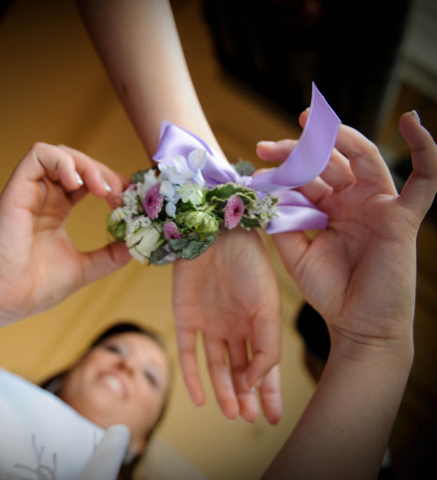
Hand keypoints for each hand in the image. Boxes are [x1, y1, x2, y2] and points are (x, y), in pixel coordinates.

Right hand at [0, 143, 130, 327]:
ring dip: (88, 165)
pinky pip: (38, 154)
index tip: (130, 200)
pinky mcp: (16, 189)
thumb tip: (136, 247)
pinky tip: (78, 184)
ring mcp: (29, 192)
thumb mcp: (84, 268)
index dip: (111, 183)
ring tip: (102, 190)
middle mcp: (43, 197)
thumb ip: (109, 256)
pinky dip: (63, 161)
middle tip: (121, 196)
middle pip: (78, 164)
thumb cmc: (36, 287)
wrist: (6, 301)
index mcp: (56, 210)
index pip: (87, 180)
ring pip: (61, 154)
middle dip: (105, 174)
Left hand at [173, 229, 281, 423]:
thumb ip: (267, 347)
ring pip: (217, 365)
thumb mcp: (269, 309)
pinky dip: (193, 376)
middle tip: (250, 419)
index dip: (270, 392)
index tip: (272, 418)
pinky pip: (187, 351)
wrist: (217, 233)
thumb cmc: (250, 264)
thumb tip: (254, 383)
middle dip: (246, 395)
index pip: (265, 366)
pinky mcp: (185, 316)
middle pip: (241, 369)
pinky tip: (200, 398)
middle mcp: (234, 325)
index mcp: (258, 323)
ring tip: (232, 413)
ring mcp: (210, 322)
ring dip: (223, 390)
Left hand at [259, 111, 436, 354]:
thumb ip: (284, 222)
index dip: (283, 165)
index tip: (256, 163)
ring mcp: (380, 206)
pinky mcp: (403, 217)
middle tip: (265, 147)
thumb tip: (267, 190)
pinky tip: (413, 122)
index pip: (308, 175)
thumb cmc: (329, 290)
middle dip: (296, 150)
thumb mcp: (297, 253)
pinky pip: (425, 180)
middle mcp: (355, 201)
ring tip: (308, 122)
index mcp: (332, 207)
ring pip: (363, 159)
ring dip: (338, 138)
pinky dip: (425, 149)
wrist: (357, 326)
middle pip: (329, 161)